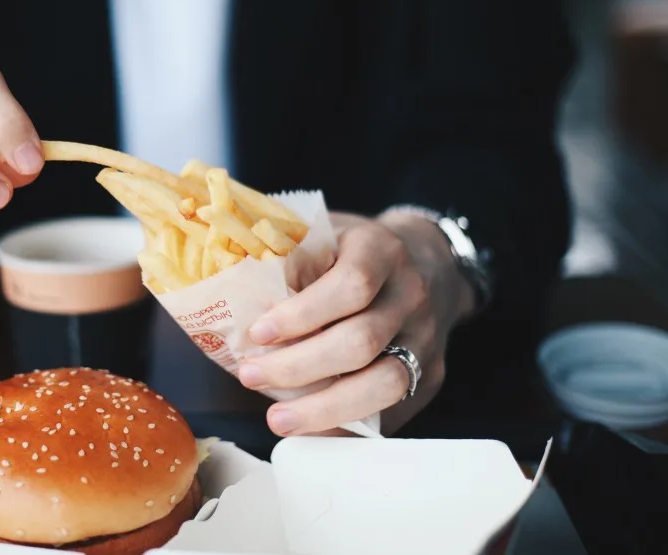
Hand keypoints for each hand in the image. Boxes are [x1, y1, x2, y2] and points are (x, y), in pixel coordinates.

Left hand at [237, 211, 475, 435]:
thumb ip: (291, 262)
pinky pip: (391, 410)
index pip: (351, 285)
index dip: (302, 314)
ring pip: (384, 384)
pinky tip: (311, 431)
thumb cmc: (356, 253)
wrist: (430, 263)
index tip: (258, 333)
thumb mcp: (326, 236)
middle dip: (299, 367)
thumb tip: (235, 309)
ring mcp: (426, 338)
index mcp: (381, 250)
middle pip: (361, 341)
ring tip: (278, 420)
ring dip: (324, 408)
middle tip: (251, 376)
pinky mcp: (432, 375)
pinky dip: (348, 425)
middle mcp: (411, 295)